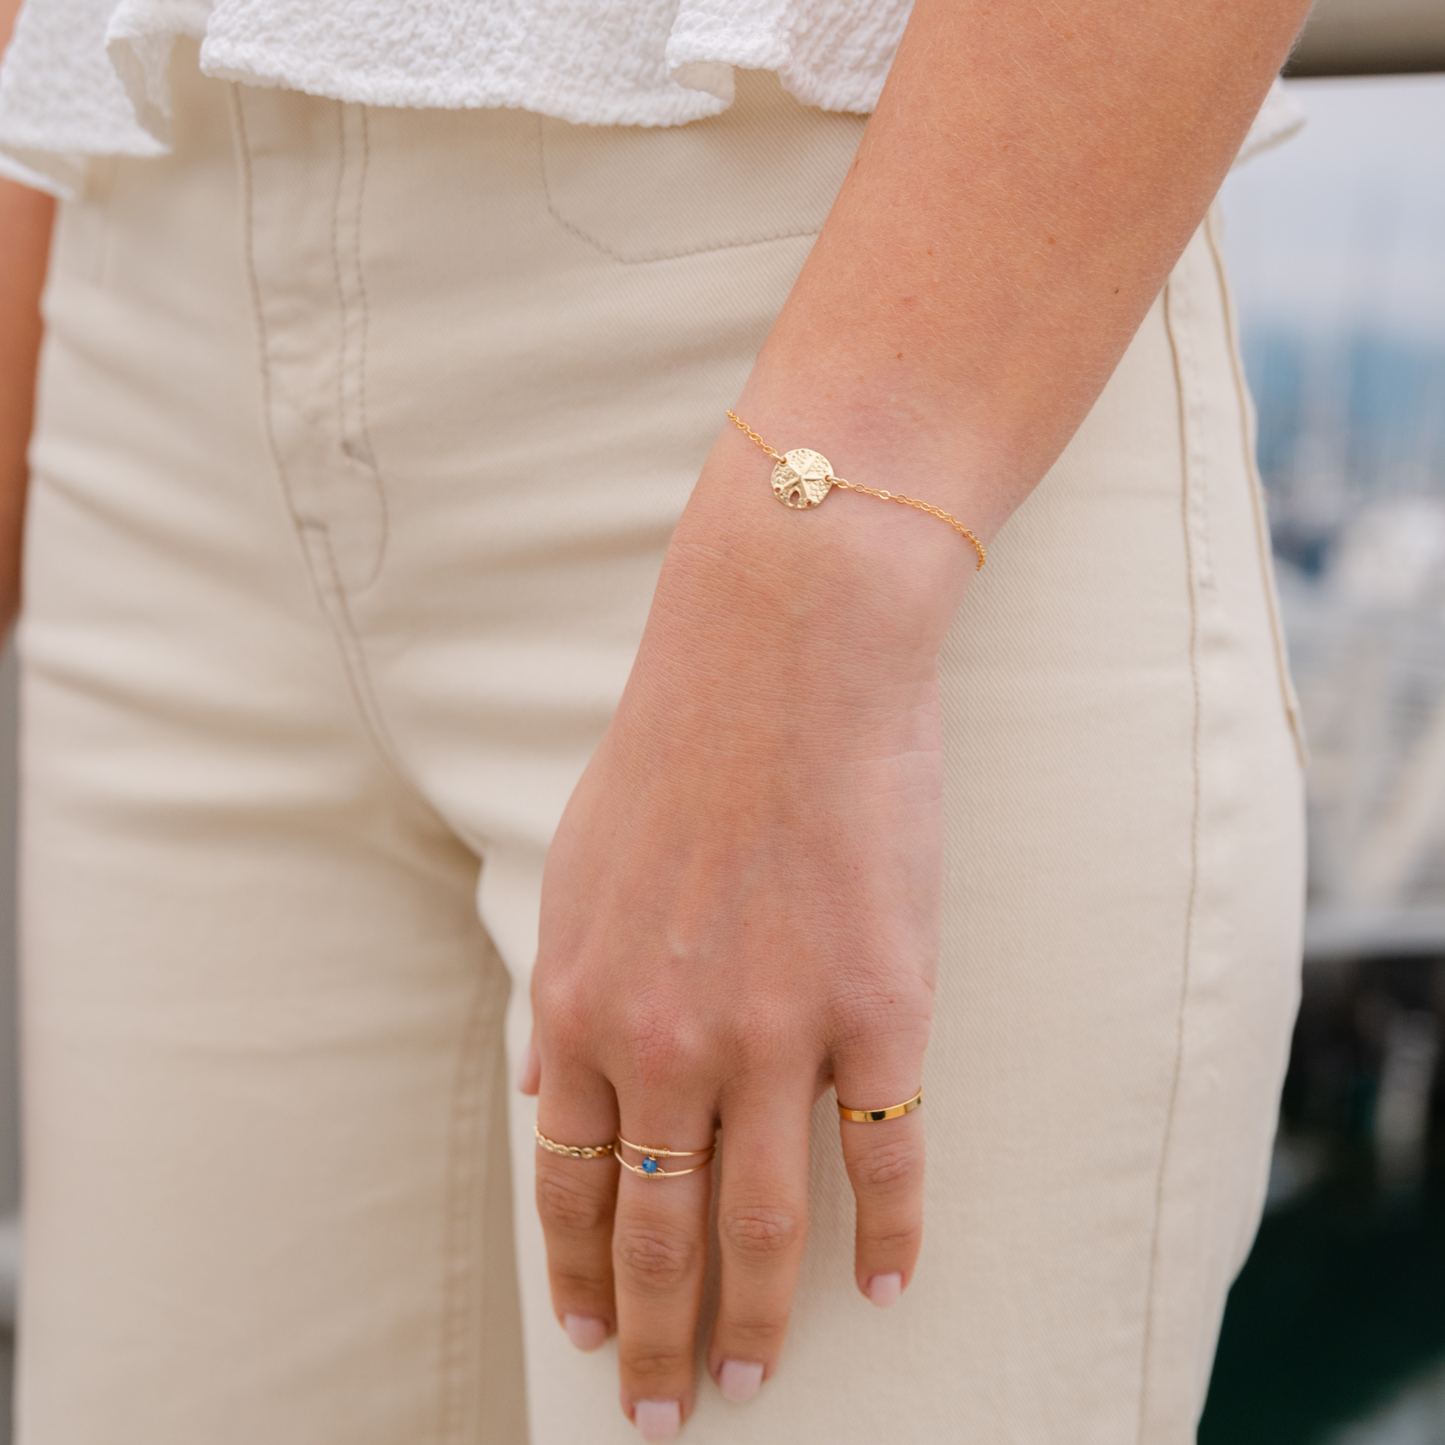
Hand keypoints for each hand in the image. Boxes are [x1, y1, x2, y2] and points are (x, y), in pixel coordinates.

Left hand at [525, 428, 965, 1434]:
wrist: (785, 657)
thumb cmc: (676, 748)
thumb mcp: (578, 865)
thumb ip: (563, 988)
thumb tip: (546, 1084)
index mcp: (588, 1004)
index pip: (575, 1183)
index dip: (581, 1270)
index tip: (591, 1335)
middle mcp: (671, 1039)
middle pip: (660, 1231)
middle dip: (656, 1337)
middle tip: (667, 1409)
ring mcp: (779, 1031)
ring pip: (763, 1223)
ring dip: (756, 1318)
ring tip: (753, 1377)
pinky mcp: (882, 1006)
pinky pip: (889, 1156)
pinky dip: (893, 1234)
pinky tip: (894, 1283)